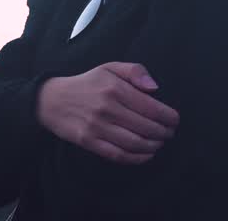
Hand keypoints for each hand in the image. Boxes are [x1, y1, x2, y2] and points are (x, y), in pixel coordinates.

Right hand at [37, 62, 180, 164]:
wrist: (52, 100)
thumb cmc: (87, 83)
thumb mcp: (109, 68)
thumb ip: (135, 71)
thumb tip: (155, 88)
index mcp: (115, 88)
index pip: (151, 107)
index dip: (168, 117)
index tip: (175, 120)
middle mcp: (107, 108)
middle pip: (146, 127)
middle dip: (164, 133)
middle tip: (169, 133)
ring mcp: (97, 127)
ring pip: (134, 143)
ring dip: (153, 146)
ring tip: (159, 143)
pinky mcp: (89, 142)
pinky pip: (118, 155)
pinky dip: (137, 159)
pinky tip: (146, 155)